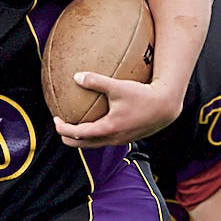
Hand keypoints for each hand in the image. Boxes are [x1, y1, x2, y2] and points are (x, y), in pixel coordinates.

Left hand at [52, 73, 184, 147]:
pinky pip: (105, 139)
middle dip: (69, 138)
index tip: (55, 120)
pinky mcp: (127, 138)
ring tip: (74, 125)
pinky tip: (95, 121)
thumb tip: (76, 76)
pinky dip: (95, 135)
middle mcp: (113, 138)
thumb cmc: (143, 95)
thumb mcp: (118, 86)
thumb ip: (97, 81)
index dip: (64, 129)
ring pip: (95, 144)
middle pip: (83, 145)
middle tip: (60, 126)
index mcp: (108, 128)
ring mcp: (120, 141)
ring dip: (82, 138)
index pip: (78, 134)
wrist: (165, 107)